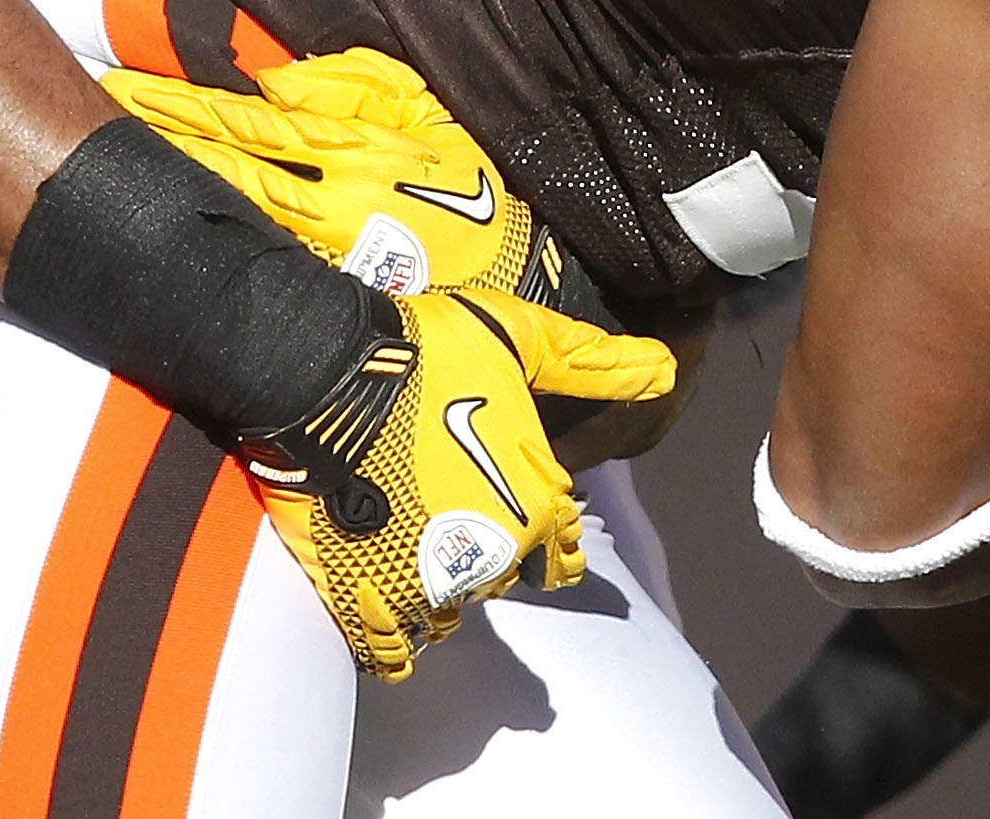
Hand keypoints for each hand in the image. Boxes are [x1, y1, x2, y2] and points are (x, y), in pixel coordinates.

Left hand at [102, 48, 558, 298]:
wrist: (517, 286)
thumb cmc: (481, 196)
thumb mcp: (435, 121)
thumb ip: (361, 88)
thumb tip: (279, 79)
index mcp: (353, 155)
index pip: (248, 124)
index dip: (182, 107)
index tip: (123, 89)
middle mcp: (325, 205)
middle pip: (222, 169)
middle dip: (159, 145)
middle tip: (92, 125)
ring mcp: (320, 257)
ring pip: (231, 216)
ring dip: (174, 189)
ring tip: (113, 168)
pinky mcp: (328, 298)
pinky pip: (259, 268)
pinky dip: (213, 249)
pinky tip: (172, 235)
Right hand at [238, 284, 676, 677]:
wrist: (324, 371)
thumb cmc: (426, 350)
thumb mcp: (521, 340)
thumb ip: (592, 365)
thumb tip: (664, 371)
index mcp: (534, 503)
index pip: (561, 553)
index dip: (543, 536)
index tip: (514, 516)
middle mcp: (489, 555)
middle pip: (499, 578)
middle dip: (482, 552)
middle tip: (449, 514)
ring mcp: (423, 583)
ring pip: (446, 616)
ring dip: (435, 590)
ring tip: (412, 548)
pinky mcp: (361, 597)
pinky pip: (389, 649)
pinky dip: (390, 636)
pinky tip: (383, 605)